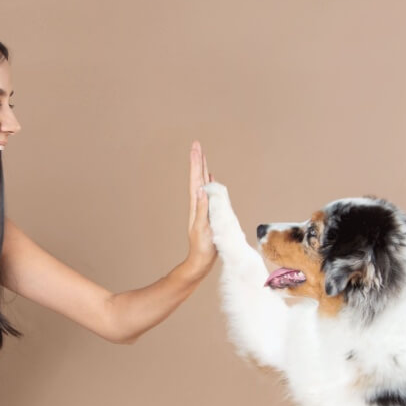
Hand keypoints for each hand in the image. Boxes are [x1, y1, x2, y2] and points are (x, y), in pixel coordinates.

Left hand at [185, 141, 216, 276]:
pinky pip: (209, 193)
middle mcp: (198, 204)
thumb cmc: (202, 248)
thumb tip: (200, 189)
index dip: (196, 164)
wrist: (200, 261)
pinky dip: (209, 183)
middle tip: (196, 144)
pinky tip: (210, 178)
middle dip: (198, 161)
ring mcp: (203, 208)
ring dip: (202, 169)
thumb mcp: (202, 228)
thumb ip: (202, 210)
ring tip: (202, 156)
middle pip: (197, 178)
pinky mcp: (209, 213)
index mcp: (196, 206)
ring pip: (202, 183)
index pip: (195, 180)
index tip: (196, 148)